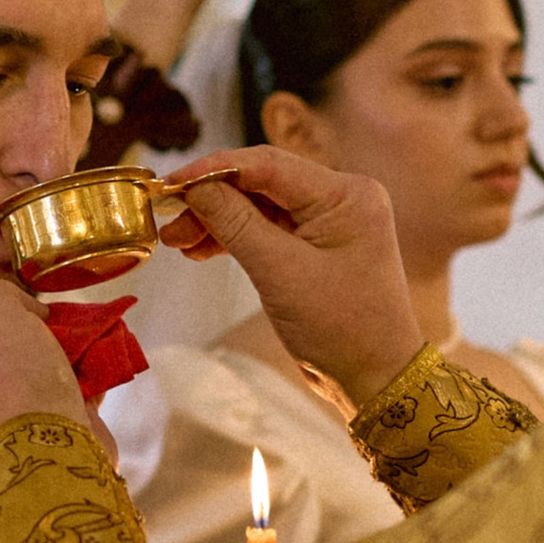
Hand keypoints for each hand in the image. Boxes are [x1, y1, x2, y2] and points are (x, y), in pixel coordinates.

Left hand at [0, 278, 96, 467]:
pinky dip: (85, 377)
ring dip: (61, 349)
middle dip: (25, 327)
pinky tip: (100, 360)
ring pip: (35, 368)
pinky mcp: (49, 429)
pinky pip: (67, 393)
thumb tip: (28, 314)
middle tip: (47, 316)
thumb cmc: (11, 376)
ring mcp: (12, 414)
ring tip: (81, 334)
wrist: (51, 448)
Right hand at [165, 148, 419, 409]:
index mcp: (346, 194)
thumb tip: (194, 187)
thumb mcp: (280, 272)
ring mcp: (330, 222)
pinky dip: (235, 237)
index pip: (268, 164)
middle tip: (168, 215)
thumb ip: (235, 222)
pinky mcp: (317, 245)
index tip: (172, 181)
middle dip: (212, 198)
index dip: (215, 168)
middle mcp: (342, 198)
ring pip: (260, 206)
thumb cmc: (340, 327)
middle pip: (262, 183)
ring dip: (218, 220)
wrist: (375, 378)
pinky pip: (269, 228)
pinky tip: (200, 249)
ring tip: (177, 240)